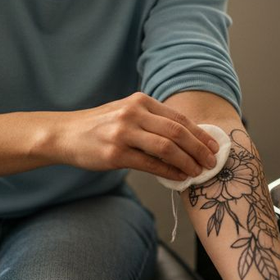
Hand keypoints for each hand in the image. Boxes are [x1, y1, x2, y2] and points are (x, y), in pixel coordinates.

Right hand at [53, 92, 219, 179]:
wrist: (65, 134)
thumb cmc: (100, 126)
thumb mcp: (126, 113)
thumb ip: (152, 121)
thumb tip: (186, 140)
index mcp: (140, 101)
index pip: (178, 118)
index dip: (200, 134)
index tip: (214, 147)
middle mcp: (133, 114)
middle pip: (177, 132)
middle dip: (199, 149)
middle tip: (212, 162)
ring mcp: (123, 133)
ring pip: (167, 148)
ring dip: (187, 162)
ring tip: (198, 172)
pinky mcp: (115, 153)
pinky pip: (150, 164)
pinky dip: (169, 172)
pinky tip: (178, 177)